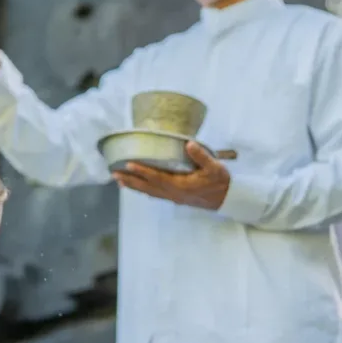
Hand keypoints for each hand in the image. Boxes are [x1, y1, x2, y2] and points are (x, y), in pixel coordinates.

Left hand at [113, 142, 229, 209]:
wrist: (227, 199)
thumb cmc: (220, 182)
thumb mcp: (214, 167)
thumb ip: (201, 156)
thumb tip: (189, 144)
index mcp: (180, 185)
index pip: (157, 177)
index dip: (142, 171)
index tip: (129, 165)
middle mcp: (174, 193)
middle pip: (148, 187)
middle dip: (131, 180)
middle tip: (114, 175)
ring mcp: (174, 197)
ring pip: (150, 192)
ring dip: (134, 186)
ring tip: (120, 181)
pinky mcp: (176, 198)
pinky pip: (155, 194)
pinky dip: (144, 190)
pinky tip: (139, 187)